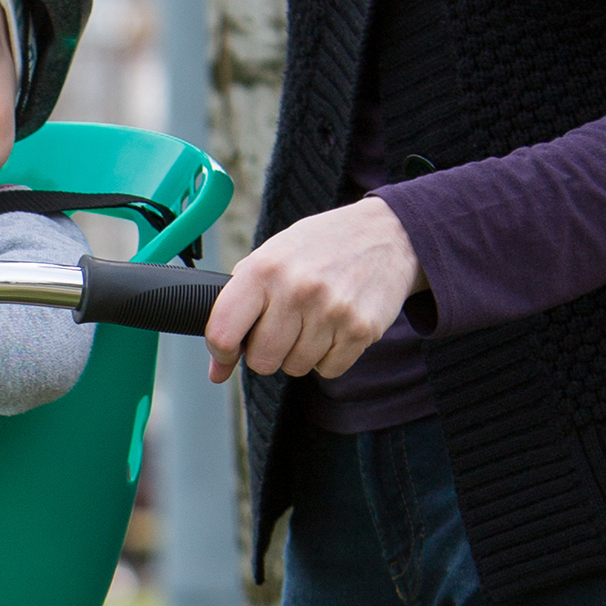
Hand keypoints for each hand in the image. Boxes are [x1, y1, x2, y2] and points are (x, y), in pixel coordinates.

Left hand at [204, 196, 427, 382]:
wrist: (387, 235)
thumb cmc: (316, 250)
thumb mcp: (269, 258)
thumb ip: (236, 307)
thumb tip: (218, 370)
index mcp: (263, 269)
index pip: (223, 332)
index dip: (221, 353)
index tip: (227, 354)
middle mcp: (296, 289)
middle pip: (262, 361)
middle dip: (267, 353)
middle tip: (281, 329)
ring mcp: (331, 310)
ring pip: (296, 368)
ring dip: (300, 353)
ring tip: (312, 321)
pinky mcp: (361, 329)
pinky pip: (329, 370)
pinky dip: (329, 357)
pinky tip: (334, 328)